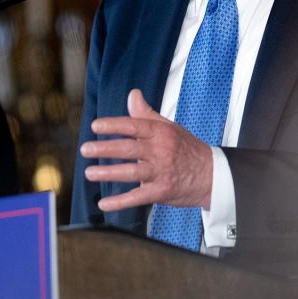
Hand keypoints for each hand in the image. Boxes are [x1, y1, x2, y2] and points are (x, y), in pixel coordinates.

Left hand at [79, 89, 213, 210]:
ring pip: (131, 172)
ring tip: (90, 173)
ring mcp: (161, 172)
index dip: (114, 125)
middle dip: (105, 149)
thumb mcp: (169, 127)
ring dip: (108, 173)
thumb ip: (147, 114)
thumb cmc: (188, 149)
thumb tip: (133, 95)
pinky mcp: (161, 191)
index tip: (96, 126)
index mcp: (161, 133)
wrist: (212, 175)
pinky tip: (104, 203)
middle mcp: (160, 151)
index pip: (134, 126)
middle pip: (129, 148)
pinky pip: (137, 197)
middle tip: (86, 149)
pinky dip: (120, 202)